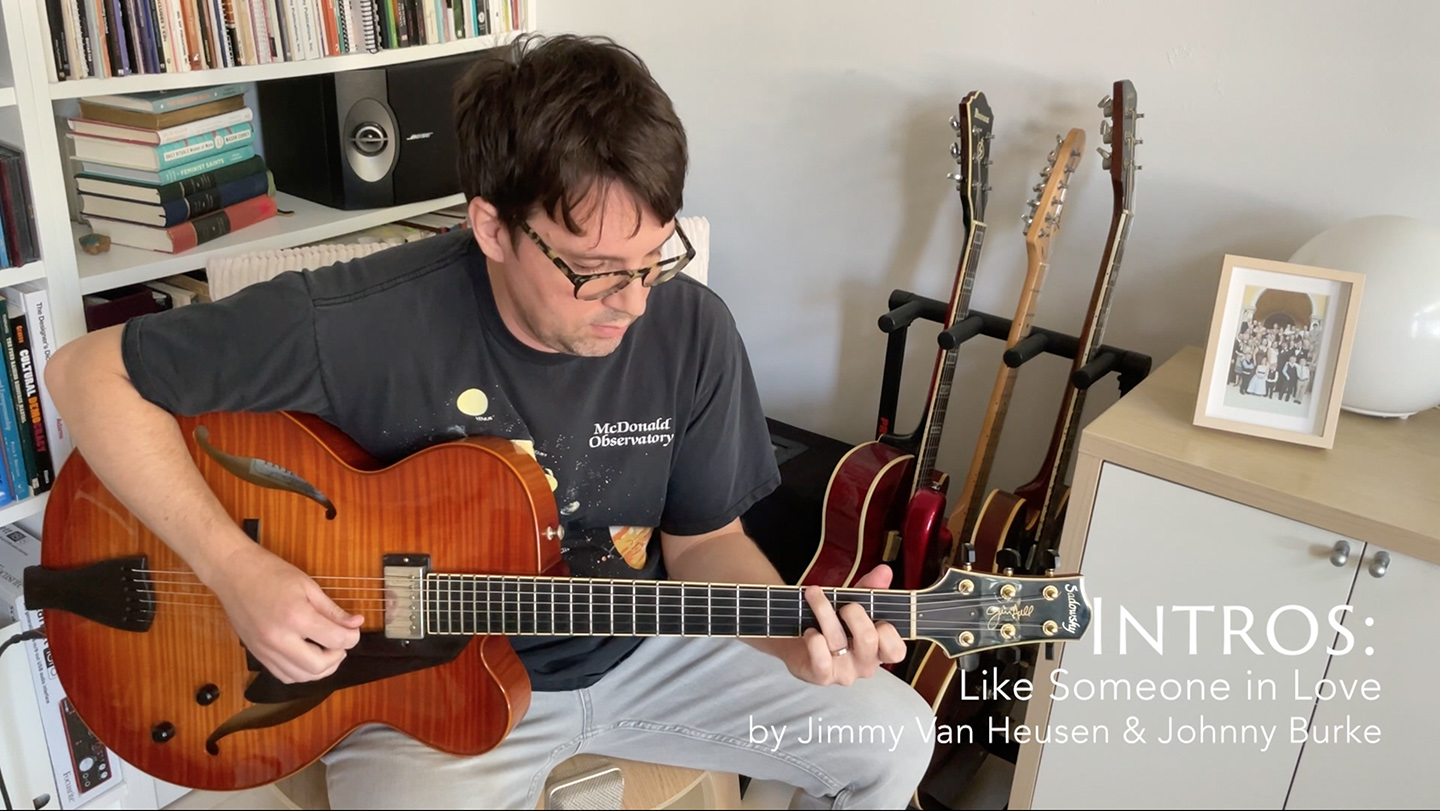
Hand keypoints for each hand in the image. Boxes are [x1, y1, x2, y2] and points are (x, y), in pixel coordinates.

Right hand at [206, 542, 363, 683]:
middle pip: (318, 667)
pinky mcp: (256, 654)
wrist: (233, 573)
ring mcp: (265, 650)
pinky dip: (301, 673)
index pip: (335, 640)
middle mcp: (279, 639)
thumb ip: (333, 610)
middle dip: (337, 657)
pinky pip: (283, 676)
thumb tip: (356, 624)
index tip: (354, 631)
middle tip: (341, 643)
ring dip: (320, 669)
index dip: (352, 638)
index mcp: (296, 617)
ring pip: (300, 677)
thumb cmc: (271, 573)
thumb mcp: (309, 586)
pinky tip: (307, 657)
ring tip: (327, 651)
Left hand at [782, 565, 906, 685]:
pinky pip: (821, 658)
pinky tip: (809, 631)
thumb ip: (871, 588)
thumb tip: (884, 571)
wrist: (796, 640)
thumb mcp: (854, 603)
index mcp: (879, 650)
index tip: (873, 613)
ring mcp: (844, 673)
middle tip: (843, 605)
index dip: (887, 630)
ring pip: (839, 641)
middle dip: (853, 612)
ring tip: (814, 595)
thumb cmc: (832, 623)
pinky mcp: (822, 676)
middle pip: (868, 638)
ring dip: (823, 610)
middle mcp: (865, 665)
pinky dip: (813, 638)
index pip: (896, 650)